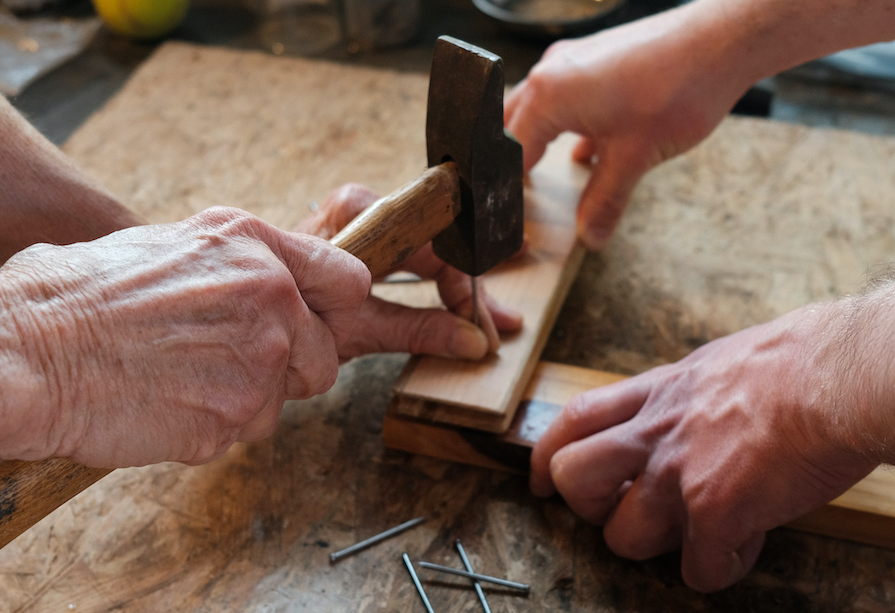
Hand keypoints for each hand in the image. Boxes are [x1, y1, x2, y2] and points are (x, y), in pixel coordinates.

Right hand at [0, 207, 369, 467]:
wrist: (26, 354)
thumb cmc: (78, 297)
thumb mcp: (173, 246)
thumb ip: (239, 267)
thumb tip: (268, 285)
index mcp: (254, 246)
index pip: (347, 281)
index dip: (335, 310)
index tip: (320, 325)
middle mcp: (271, 297)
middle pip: (325, 354)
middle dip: (289, 368)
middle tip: (231, 366)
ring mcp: (259, 359)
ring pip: (286, 399)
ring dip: (248, 401)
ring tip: (186, 381)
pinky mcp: (236, 414)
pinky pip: (247, 431)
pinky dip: (216, 428)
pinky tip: (170, 405)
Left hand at [296, 184, 522, 360]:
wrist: (250, 307)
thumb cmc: (293, 312)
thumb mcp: (359, 329)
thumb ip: (418, 331)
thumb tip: (475, 343)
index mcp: (363, 219)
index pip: (434, 248)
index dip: (465, 288)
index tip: (481, 324)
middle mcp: (366, 210)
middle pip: (438, 246)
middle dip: (472, 289)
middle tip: (504, 320)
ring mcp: (364, 222)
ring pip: (431, 250)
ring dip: (463, 283)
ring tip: (496, 308)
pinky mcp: (362, 239)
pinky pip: (414, 254)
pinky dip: (440, 280)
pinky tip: (465, 294)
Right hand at [505, 5, 752, 249]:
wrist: (720, 42)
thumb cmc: (676, 89)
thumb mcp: (633, 158)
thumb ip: (604, 200)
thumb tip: (589, 233)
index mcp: (548, 96)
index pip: (510, 151)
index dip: (510, 187)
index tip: (515, 213)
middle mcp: (553, 72)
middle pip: (513, 124)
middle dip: (515, 160)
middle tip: (520, 194)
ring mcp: (574, 60)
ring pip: (540, 107)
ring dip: (541, 138)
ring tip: (545, 171)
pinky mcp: (597, 57)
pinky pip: (568, 96)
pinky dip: (569, 124)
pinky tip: (588, 148)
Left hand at [530, 303, 877, 591]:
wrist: (841, 375)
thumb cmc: (798, 360)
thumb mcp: (716, 362)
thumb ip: (683, 392)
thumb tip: (680, 408)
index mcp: (657, 392)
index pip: (573, 419)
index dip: (545, 454)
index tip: (542, 480)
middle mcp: (656, 432)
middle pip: (573, 479)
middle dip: (588, 507)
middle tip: (620, 510)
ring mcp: (679, 473)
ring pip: (622, 536)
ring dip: (653, 545)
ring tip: (690, 532)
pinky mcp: (717, 511)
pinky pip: (698, 569)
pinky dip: (718, 569)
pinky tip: (741, 547)